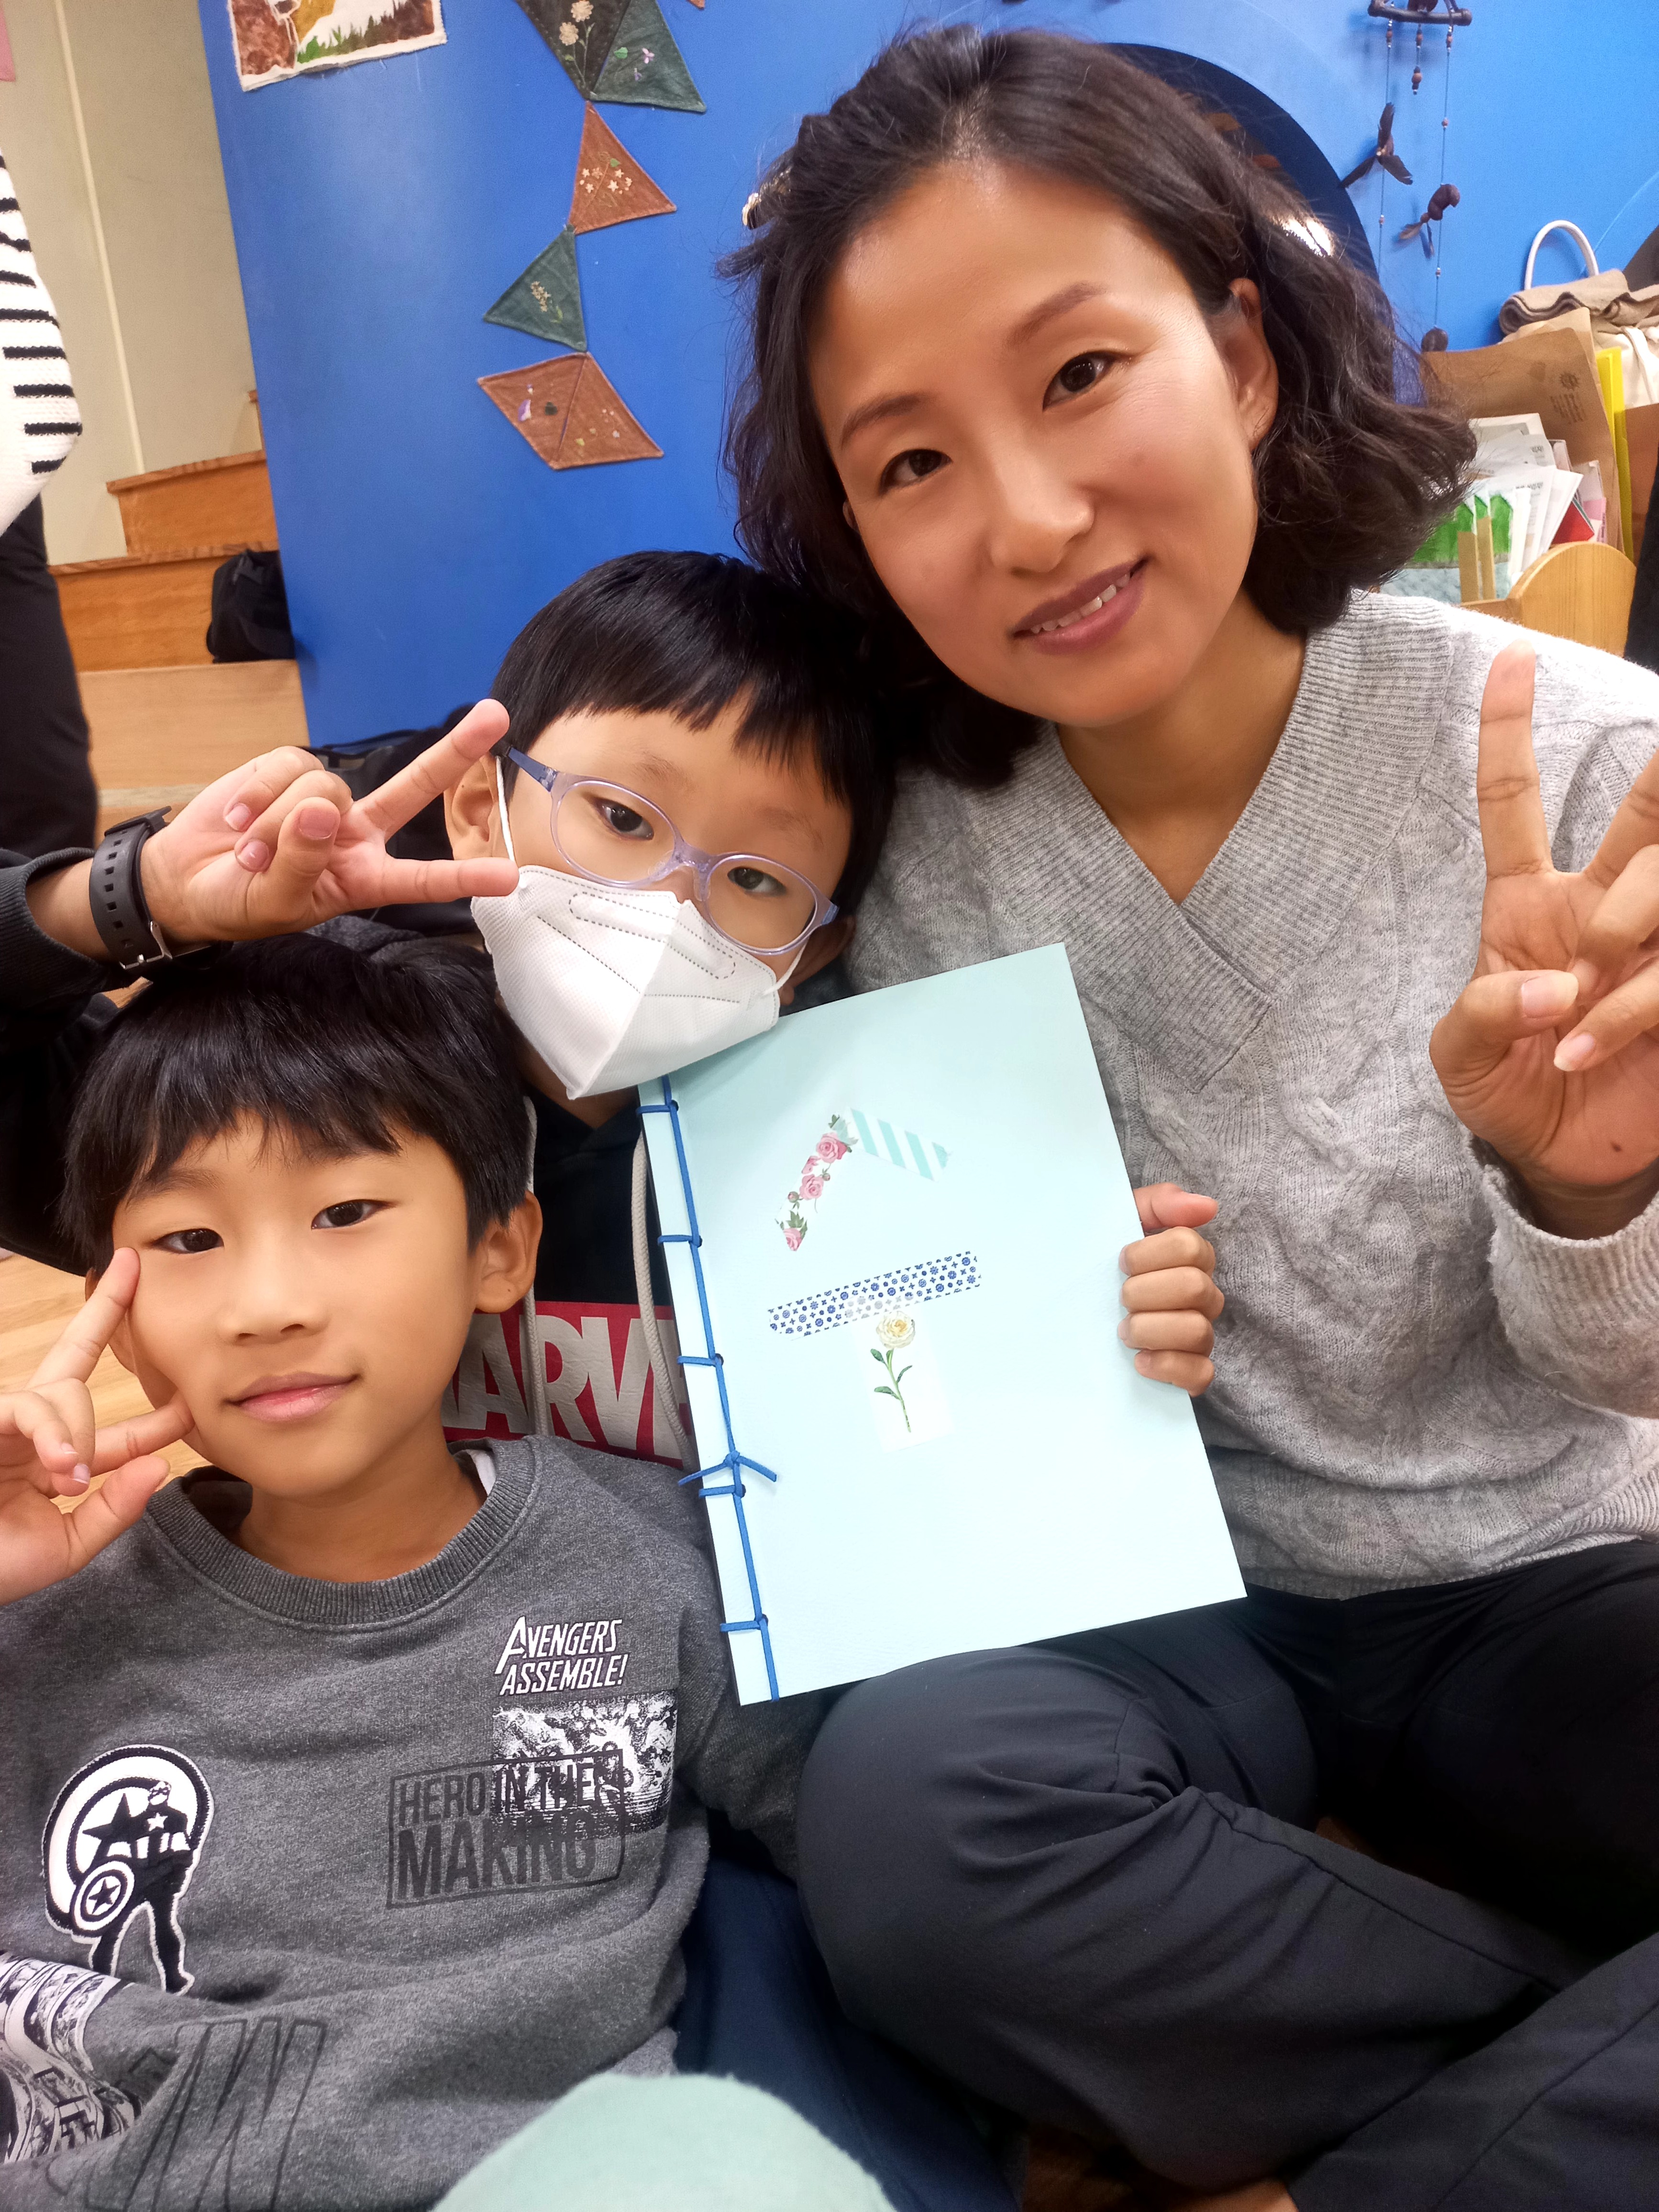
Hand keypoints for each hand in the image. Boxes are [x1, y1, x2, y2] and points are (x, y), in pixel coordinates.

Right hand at [0, 1250, 190, 1604]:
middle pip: (73, 1361)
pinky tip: (59, 1465)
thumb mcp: (67, 1547)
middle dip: (104, 1313)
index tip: (190, 1409)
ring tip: (69, 1475)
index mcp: (53, 1463)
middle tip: (128, 1267)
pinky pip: (28, 1409)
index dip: (153, 1422)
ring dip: (77, 1432)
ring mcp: (4, 1424)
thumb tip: (160, 1466)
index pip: (113, 1435)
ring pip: (61, 1395)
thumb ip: (113, 1510)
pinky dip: (52, 1434)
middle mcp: (29, 1434)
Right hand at [26, 702, 517, 958]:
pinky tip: (237, 820)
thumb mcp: (271, 903)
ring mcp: (324, 800)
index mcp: (363, 879)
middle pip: (413, 788)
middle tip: (496, 715)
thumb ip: (299, 864)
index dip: (462, 877)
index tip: (509, 877)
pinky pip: (287, 767)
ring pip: (325, 789)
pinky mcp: (287, 770)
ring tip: (249, 850)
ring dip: (278, 822)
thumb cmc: (237, 902)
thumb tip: (320, 812)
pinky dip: (257, 794)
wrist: (184, 879)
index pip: (421, 879)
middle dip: (454, 751)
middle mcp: (356, 834)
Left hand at [1120, 1184, 1222, 1394]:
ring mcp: (1200, 1335)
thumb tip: (1207, 1206)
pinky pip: (1201, 1373)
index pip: (1189, 1246)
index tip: (1121, 1262)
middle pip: (1193, 1287)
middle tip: (1120, 1299)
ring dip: (1150, 1329)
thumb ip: (1160, 1203)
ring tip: (1124, 1330)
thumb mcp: (1122, 1221)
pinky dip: (1168, 1366)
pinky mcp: (1191, 1372)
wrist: (1071, 1310)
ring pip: (1197, 1331)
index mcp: (1190, 1258)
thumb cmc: (1104, 1262)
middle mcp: (1203, 1295)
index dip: (1148, 1254)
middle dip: (1143, 1292)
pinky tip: (1140, 1361)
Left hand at [1430, 643, 1658, 1237]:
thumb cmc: (1510, 1090)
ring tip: (1580, 1011)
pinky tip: (1592, 1049)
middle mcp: (1603, 906)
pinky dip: (1629, 1013)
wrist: (1561, 1160)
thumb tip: (1549, 986)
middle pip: (1646, 817)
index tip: (1507, 660)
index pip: (1515, 801)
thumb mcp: (1462, 1056)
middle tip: (1605, 916)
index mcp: (1530, 902)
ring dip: (1624, 935)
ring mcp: (1653, 944)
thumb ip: (1483, 1014)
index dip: (1508, 733)